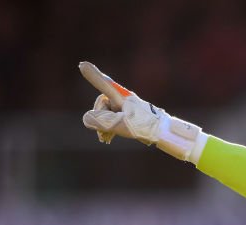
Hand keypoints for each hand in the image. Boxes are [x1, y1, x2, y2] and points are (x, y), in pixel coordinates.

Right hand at [79, 61, 204, 161]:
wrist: (163, 132)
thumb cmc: (143, 126)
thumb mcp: (119, 124)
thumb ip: (100, 120)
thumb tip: (87, 118)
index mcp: (120, 96)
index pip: (104, 85)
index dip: (93, 76)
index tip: (82, 65)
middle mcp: (122, 98)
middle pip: (102, 105)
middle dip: (100, 119)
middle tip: (104, 134)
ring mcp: (125, 105)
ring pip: (106, 113)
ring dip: (103, 126)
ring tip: (106, 139)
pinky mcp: (128, 113)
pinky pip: (113, 118)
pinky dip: (109, 128)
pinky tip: (108, 139)